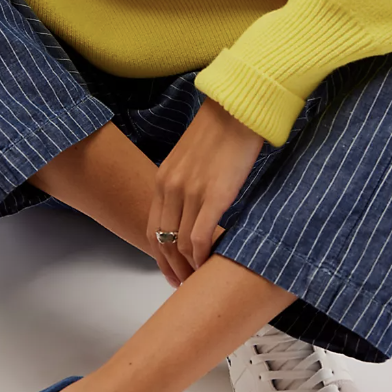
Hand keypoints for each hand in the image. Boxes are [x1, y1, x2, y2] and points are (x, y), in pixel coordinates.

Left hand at [146, 97, 264, 284]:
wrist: (239, 107)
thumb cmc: (223, 128)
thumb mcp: (192, 157)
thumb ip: (187, 182)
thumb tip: (197, 206)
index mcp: (163, 178)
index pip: (152, 229)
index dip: (160, 256)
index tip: (172, 271)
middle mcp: (171, 188)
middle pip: (162, 242)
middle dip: (172, 269)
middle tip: (184, 285)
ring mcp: (191, 192)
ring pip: (180, 244)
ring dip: (188, 268)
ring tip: (199, 280)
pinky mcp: (214, 195)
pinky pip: (199, 237)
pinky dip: (202, 257)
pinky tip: (210, 264)